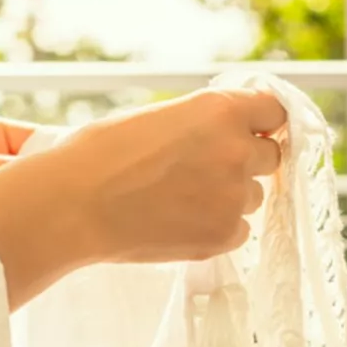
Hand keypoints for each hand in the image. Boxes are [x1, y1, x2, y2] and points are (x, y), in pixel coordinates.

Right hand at [0, 88, 286, 308]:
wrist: (72, 206)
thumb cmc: (101, 154)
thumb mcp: (159, 117)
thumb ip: (205, 122)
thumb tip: (232, 131)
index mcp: (220, 111)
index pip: (274, 111)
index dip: (262, 122)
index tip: (252, 131)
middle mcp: (236, 151)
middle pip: (270, 156)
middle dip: (247, 160)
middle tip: (209, 168)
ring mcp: (233, 197)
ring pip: (253, 195)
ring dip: (231, 196)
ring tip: (183, 197)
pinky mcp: (224, 235)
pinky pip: (241, 230)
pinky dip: (219, 227)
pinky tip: (182, 220)